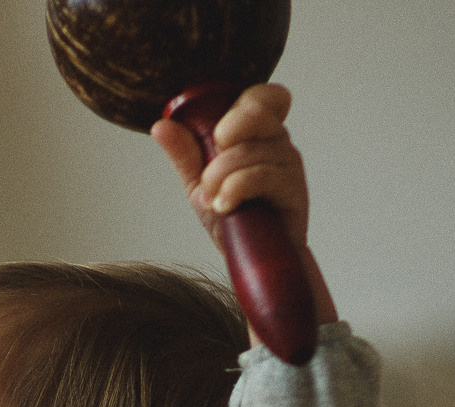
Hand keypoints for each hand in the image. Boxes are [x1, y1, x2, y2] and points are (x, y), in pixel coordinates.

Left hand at [150, 82, 335, 331]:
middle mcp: (278, 143)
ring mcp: (289, 165)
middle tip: (209, 171)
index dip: (247, 103)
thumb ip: (184, 154)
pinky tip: (225, 207)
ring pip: (251, 150)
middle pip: (258, 113)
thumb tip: (160, 126)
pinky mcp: (294, 191)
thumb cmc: (233, 218)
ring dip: (220, 177)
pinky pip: (262, 176)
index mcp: (259, 134)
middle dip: (224, 138)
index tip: (219, 132)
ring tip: (213, 200)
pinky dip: (235, 190)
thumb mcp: (199, 184)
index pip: (266, 97)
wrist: (253, 261)